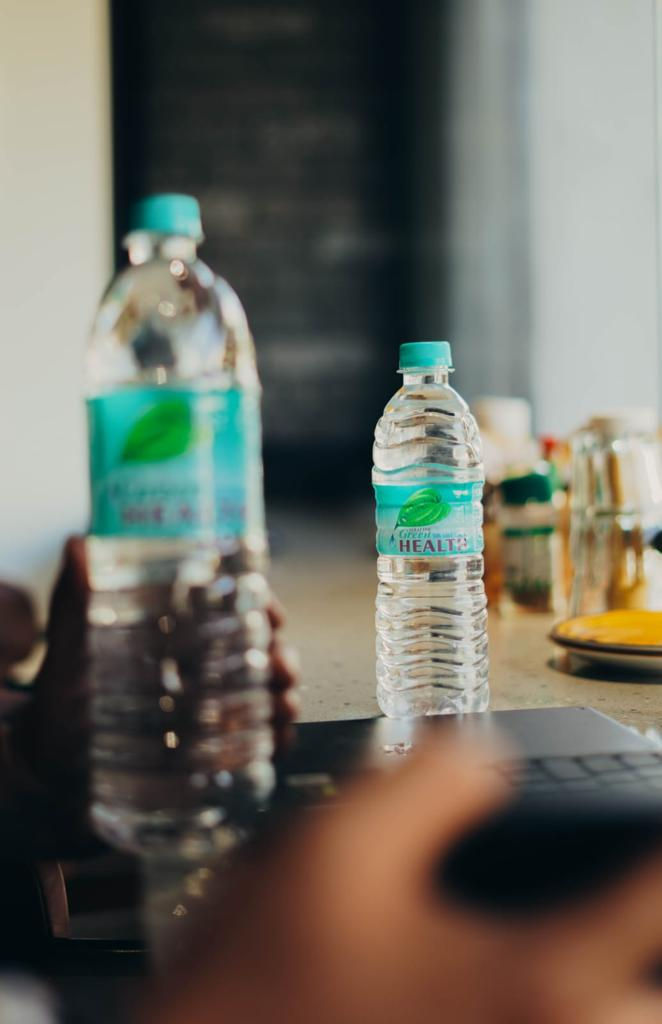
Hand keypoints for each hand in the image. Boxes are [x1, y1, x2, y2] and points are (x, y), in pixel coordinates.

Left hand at [6, 538, 298, 843]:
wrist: (56, 750)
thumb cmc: (68, 685)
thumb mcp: (72, 634)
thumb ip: (76, 592)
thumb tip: (77, 543)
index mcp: (183, 628)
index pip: (235, 605)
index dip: (261, 604)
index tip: (272, 614)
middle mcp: (205, 663)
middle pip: (261, 650)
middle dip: (281, 653)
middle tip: (279, 663)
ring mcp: (213, 705)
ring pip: (268, 692)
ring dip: (285, 695)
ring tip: (282, 702)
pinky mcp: (215, 747)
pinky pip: (259, 741)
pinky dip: (277, 739)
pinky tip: (278, 739)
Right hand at [141, 742, 661, 1023]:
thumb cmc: (264, 984)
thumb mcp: (341, 846)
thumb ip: (434, 779)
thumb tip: (491, 760)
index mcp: (535, 981)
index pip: (656, 898)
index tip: (658, 818)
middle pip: (659, 1003)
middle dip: (653, 938)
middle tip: (633, 895)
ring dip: (627, 992)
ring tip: (610, 946)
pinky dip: (588, 1012)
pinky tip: (557, 990)